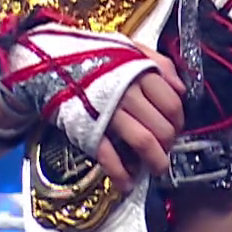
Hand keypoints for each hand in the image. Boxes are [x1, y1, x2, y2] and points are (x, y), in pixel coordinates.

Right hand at [94, 45, 185, 191]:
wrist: (50, 62)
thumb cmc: (95, 56)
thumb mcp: (131, 48)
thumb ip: (160, 64)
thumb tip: (181, 89)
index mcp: (140, 73)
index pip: (172, 104)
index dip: (178, 120)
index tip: (176, 127)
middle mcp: (128, 93)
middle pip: (162, 126)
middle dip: (169, 143)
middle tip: (166, 147)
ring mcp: (108, 113)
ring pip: (144, 142)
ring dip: (155, 161)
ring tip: (158, 168)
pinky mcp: (88, 130)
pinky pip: (110, 157)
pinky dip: (122, 174)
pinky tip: (128, 183)